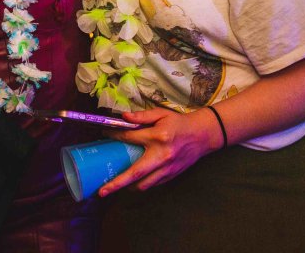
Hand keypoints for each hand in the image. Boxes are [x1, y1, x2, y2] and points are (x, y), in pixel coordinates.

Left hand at [96, 106, 222, 195]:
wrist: (202, 136)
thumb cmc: (179, 123)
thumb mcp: (161, 114)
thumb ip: (142, 116)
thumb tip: (124, 117)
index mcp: (157, 137)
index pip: (130, 138)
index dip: (115, 136)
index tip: (104, 133)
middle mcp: (161, 156)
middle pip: (135, 173)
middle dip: (117, 183)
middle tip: (102, 191)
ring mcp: (167, 169)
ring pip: (144, 185)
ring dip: (128, 187)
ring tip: (115, 186)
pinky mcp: (171, 176)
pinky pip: (153, 185)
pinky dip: (141, 185)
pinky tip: (132, 182)